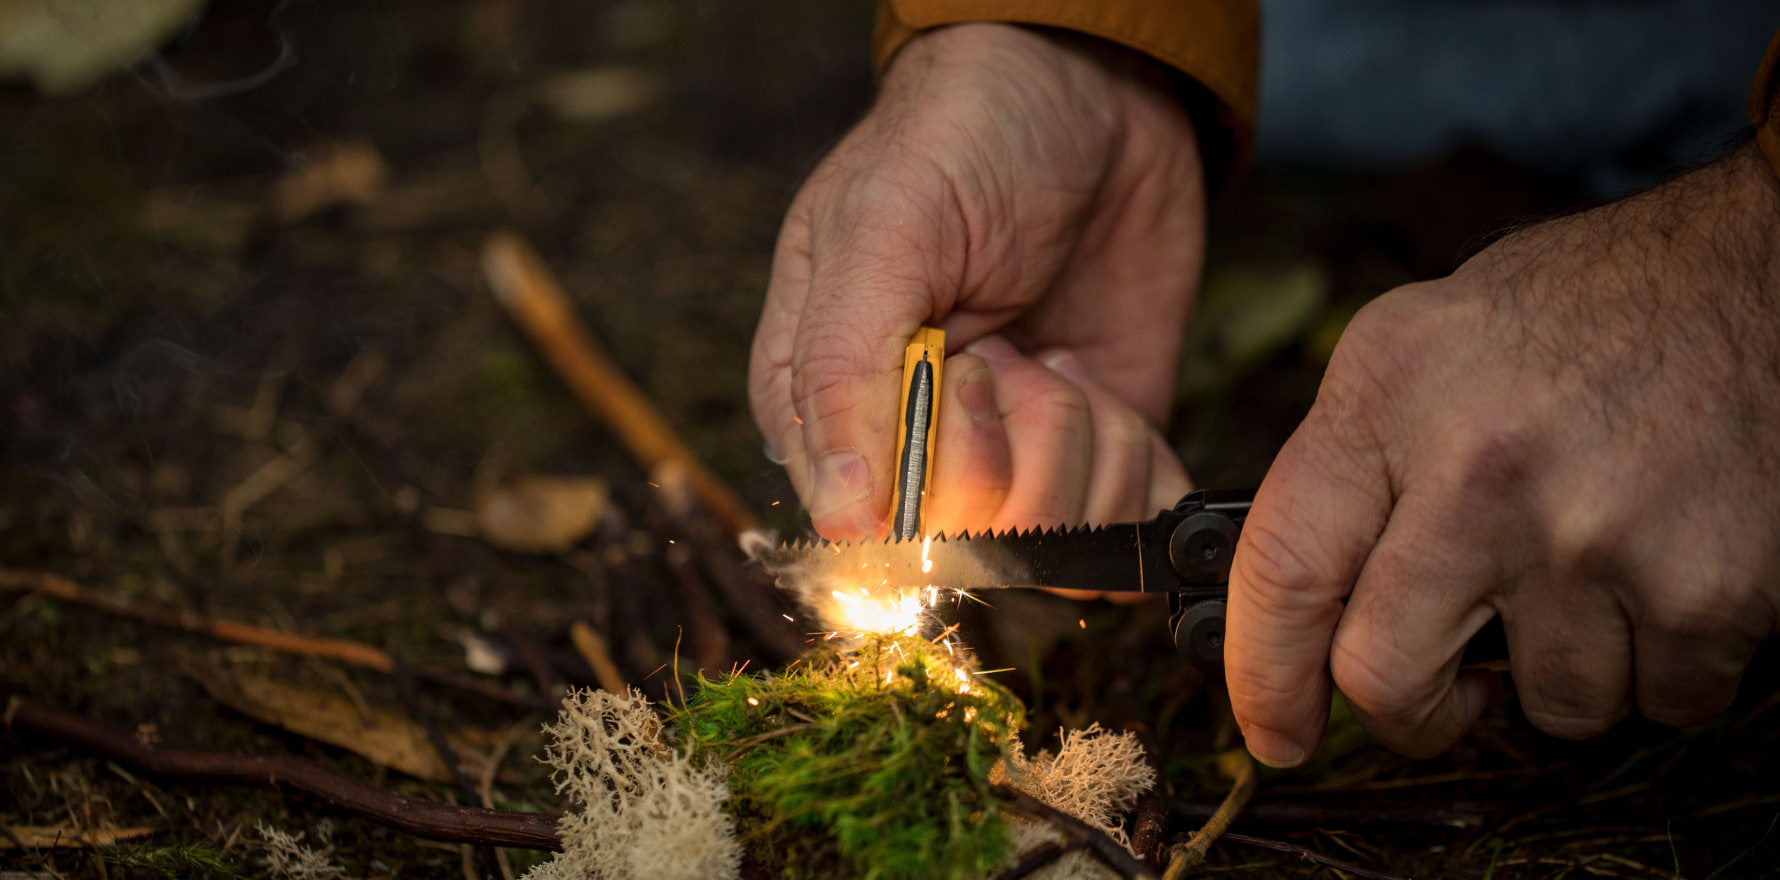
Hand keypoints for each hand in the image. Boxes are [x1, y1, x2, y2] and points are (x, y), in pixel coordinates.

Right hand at [749, 24, 1200, 545]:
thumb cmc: (965, 141)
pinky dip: (1140, 464)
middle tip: (1012, 344)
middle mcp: (913, 456)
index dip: (937, 459)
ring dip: (1084, 439)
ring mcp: (1010, 464)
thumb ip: (842, 370)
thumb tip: (841, 519)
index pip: (870, 523)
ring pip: (1059, 539)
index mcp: (824, 408)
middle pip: (976, 538)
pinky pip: (1124, 529)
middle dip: (1020, 437)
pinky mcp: (1093, 462)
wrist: (1096, 90)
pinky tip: (1104, 386)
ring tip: (1060, 353)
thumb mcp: (883, 230)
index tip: (965, 365)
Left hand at [1227, 145, 1779, 765]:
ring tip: (1589, 583)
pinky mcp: (1704, 587)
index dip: (1262, 675)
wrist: (1759, 273)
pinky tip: (1665, 578)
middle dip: (1411, 715)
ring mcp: (1590, 536)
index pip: (1282, 568)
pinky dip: (1666, 669)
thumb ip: (1354, 460)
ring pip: (1546, 709)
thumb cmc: (1584, 312)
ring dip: (1563, 677)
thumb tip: (1299, 602)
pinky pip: (1663, 701)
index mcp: (1388, 396)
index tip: (1274, 731)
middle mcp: (1475, 470)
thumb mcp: (1423, 342)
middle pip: (1384, 675)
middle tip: (1443, 698)